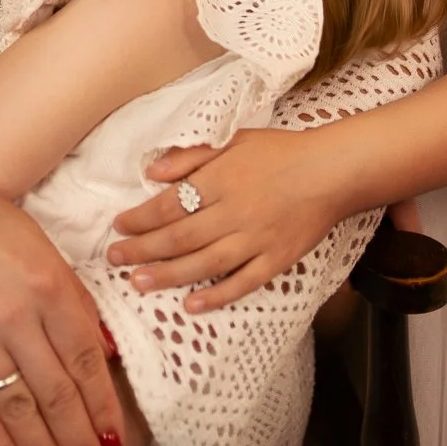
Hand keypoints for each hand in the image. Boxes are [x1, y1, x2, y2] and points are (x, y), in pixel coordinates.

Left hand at [107, 129, 338, 311]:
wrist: (331, 171)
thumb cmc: (280, 151)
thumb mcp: (234, 140)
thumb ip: (193, 155)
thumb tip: (153, 171)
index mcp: (222, 179)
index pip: (171, 204)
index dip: (141, 218)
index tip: (118, 228)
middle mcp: (235, 212)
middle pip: (181, 237)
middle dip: (143, 250)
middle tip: (114, 260)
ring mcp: (256, 240)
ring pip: (205, 263)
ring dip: (168, 276)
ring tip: (138, 284)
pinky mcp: (276, 260)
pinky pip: (243, 283)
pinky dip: (217, 296)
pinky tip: (191, 305)